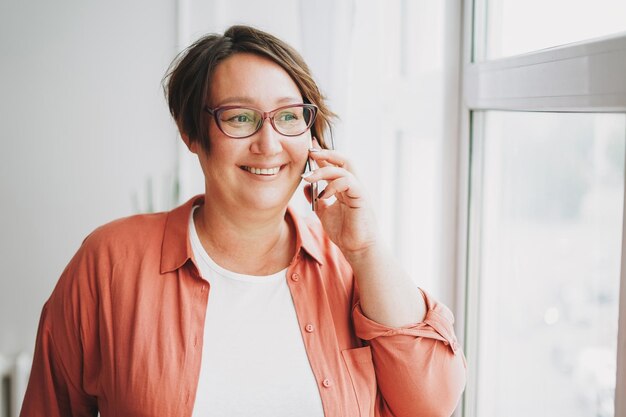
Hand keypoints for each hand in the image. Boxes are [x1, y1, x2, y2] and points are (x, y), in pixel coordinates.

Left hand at [301, 140, 378, 256]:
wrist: (358, 248)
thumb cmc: (344, 232)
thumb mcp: (324, 212)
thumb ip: (316, 198)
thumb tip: (305, 186)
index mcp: (345, 188)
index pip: (335, 165)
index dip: (322, 156)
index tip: (308, 149)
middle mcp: (353, 186)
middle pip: (344, 160)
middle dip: (327, 153)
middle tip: (310, 152)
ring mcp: (358, 191)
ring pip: (343, 169)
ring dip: (323, 171)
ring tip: (308, 178)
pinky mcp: (361, 198)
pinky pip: (348, 182)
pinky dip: (333, 185)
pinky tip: (323, 195)